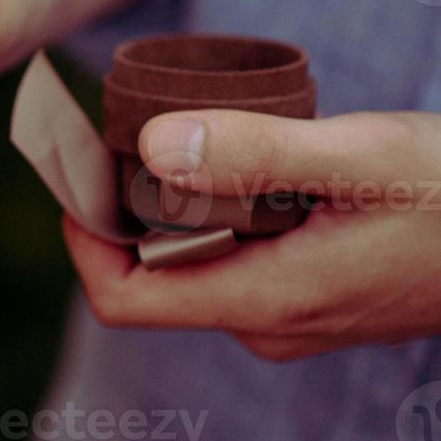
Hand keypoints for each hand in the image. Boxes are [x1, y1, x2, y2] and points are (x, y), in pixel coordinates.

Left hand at [64, 108, 440, 359]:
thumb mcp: (361, 158)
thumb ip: (256, 153)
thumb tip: (151, 147)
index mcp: (266, 299)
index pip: (123, 297)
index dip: (82, 234)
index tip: (79, 164)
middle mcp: (267, 320)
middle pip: (150, 270)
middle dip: (128, 200)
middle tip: (129, 121)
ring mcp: (291, 313)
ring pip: (194, 256)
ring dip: (179, 196)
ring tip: (196, 126)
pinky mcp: (312, 292)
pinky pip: (236, 253)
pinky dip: (221, 205)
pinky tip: (251, 155)